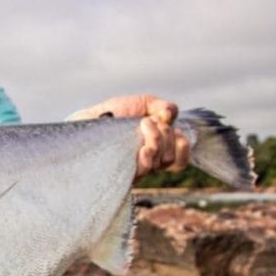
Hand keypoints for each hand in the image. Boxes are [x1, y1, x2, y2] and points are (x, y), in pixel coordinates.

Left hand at [73, 94, 189, 178]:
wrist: (91, 119)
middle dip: (165, 135)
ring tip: (142, 124)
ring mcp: (135, 168)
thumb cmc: (116, 113)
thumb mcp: (143, 103)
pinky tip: (141, 147)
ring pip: (160, 163)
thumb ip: (162, 107)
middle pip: (170, 158)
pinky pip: (145, 170)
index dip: (183, 148)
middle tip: (148, 121)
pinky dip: (148, 155)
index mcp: (157, 149)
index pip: (179, 161)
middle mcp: (148, 162)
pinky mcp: (123, 172)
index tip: (177, 132)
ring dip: (156, 139)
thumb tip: (171, 115)